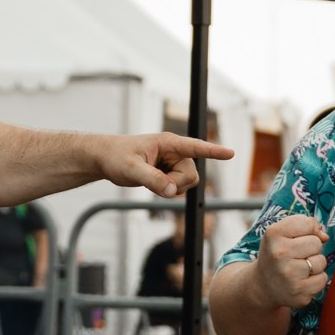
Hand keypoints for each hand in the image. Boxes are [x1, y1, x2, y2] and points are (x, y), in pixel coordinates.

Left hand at [97, 133, 231, 196]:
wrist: (105, 159)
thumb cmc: (116, 157)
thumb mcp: (131, 169)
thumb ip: (152, 180)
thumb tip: (171, 191)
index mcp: (168, 143)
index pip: (196, 146)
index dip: (213, 151)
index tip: (230, 153)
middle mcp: (174, 151)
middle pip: (191, 175)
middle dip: (176, 184)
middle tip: (153, 181)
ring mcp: (172, 162)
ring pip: (187, 182)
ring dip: (171, 187)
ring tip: (150, 179)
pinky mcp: (168, 172)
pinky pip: (178, 187)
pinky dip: (166, 189)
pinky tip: (151, 182)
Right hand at [253, 215, 328, 309]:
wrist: (262, 285)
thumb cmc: (278, 253)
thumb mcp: (282, 232)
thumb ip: (306, 225)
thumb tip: (325, 237)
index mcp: (274, 234)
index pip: (309, 223)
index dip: (308, 230)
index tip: (295, 238)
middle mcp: (279, 254)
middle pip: (317, 243)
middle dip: (312, 248)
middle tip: (296, 256)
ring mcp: (289, 276)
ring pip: (321, 262)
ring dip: (315, 265)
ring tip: (299, 268)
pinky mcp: (299, 293)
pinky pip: (322, 279)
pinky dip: (316, 280)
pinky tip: (301, 281)